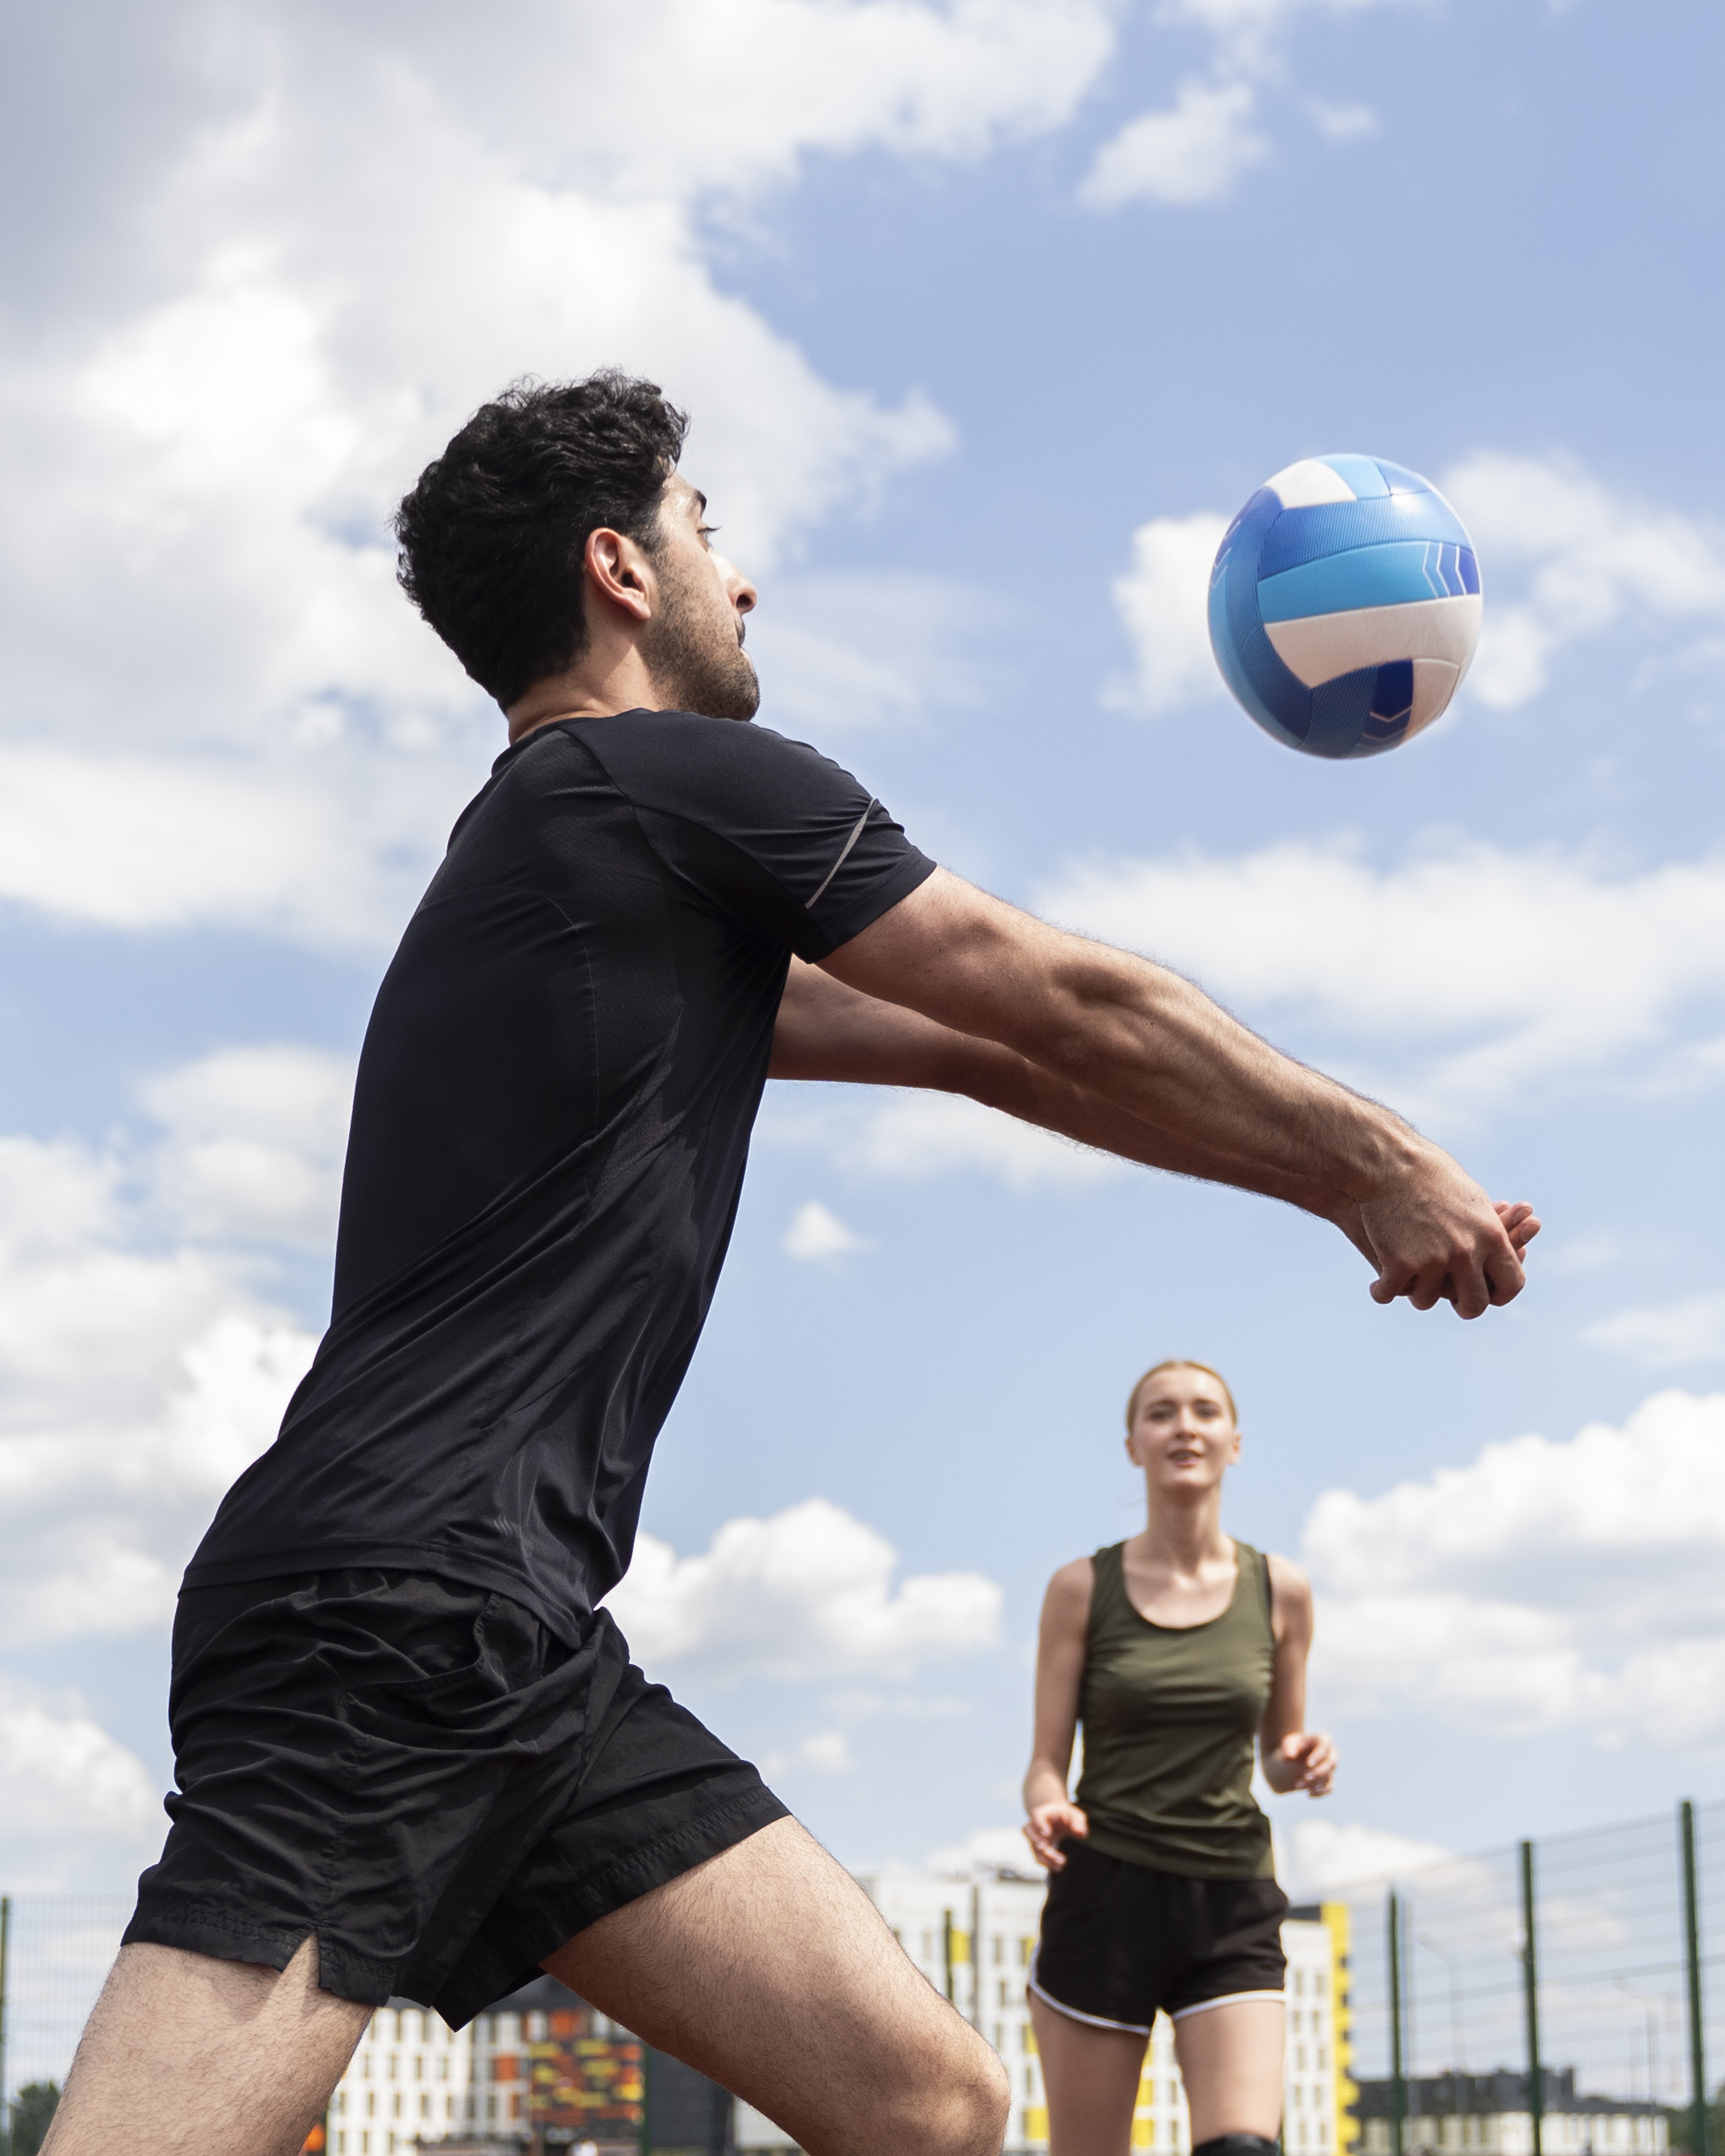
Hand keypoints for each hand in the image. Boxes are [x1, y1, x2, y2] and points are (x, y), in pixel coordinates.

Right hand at [1024, 1800, 1087, 1871]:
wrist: (1058, 1818)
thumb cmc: (1066, 1816)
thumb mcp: (1075, 1815)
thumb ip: (1078, 1822)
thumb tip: (1080, 1833)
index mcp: (1043, 1813)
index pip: (1036, 1816)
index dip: (1039, 1825)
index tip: (1047, 1833)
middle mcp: (1035, 1825)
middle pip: (1029, 1832)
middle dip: (1037, 1842)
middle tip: (1047, 1849)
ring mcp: (1035, 1838)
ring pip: (1033, 1848)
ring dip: (1045, 1857)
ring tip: (1061, 1862)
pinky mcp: (1038, 1849)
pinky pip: (1039, 1857)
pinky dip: (1047, 1863)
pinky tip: (1058, 1867)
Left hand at [1271, 1731, 1335, 1796]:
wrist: (1292, 1758)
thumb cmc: (1291, 1747)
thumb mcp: (1288, 1744)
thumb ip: (1288, 1748)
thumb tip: (1289, 1756)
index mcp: (1322, 1739)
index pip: (1325, 1744)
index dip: (1319, 1754)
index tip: (1308, 1763)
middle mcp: (1330, 1752)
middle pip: (1331, 1762)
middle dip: (1319, 1772)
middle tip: (1305, 1777)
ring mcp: (1331, 1767)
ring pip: (1329, 1776)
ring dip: (1315, 1783)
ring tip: (1298, 1785)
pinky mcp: (1329, 1779)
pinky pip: (1330, 1787)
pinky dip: (1320, 1792)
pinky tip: (1308, 1794)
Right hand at [1356, 1143, 1539, 1317]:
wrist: (1388, 1162)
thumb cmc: (1429, 1173)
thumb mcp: (1471, 1199)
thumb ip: (1488, 1230)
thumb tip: (1504, 1249)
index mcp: (1491, 1236)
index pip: (1512, 1283)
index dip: (1500, 1294)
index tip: (1487, 1294)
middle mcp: (1466, 1253)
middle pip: (1474, 1304)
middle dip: (1464, 1308)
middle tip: (1451, 1302)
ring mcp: (1433, 1261)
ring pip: (1427, 1300)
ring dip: (1416, 1293)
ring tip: (1406, 1284)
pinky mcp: (1399, 1264)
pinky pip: (1390, 1294)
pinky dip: (1381, 1291)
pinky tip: (1377, 1287)